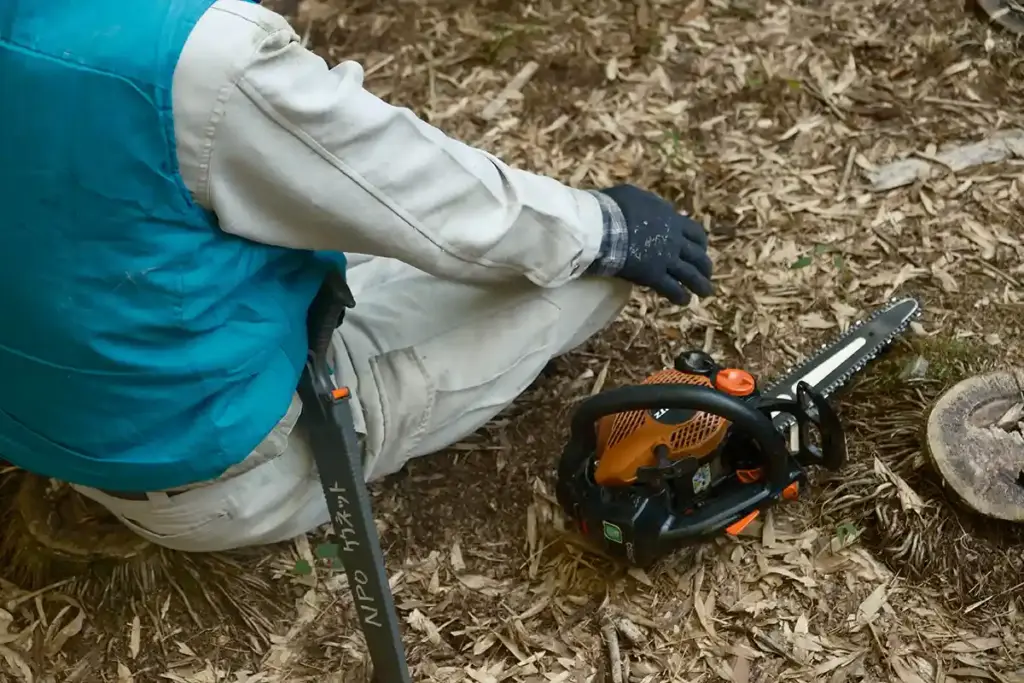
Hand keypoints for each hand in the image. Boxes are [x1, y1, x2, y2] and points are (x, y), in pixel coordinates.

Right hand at [592, 184, 713, 304]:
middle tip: (705, 274)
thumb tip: (649, 206)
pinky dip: (679, 296)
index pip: (695, 232)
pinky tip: (683, 301)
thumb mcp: (635, 196)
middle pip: (698, 256)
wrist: (604, 226)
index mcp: (672, 220)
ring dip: (700, 285)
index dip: (700, 243)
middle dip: (704, 266)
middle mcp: (674, 241)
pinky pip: (672, 289)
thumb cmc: (614, 207)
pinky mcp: (653, 275)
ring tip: (704, 293)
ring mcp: (665, 259)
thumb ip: (648, 204)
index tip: (700, 249)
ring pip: (691, 275)